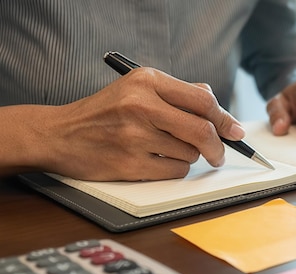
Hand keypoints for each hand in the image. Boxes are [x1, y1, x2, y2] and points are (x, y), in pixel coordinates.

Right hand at [0, 68, 243, 180]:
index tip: (235, 131)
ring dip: (189, 157)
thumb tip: (217, 106)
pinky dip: (175, 169)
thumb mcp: (137, 89)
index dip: (226, 118)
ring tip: (167, 149)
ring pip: (190, 153)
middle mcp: (141, 105)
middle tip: (219, 154)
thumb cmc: (104, 112)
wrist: (60, 134)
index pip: (203, 100)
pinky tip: (158, 161)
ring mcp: (135, 136)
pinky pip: (174, 171)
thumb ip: (177, 93)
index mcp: (147, 81)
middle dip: (218, 146)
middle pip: (202, 129)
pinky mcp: (129, 163)